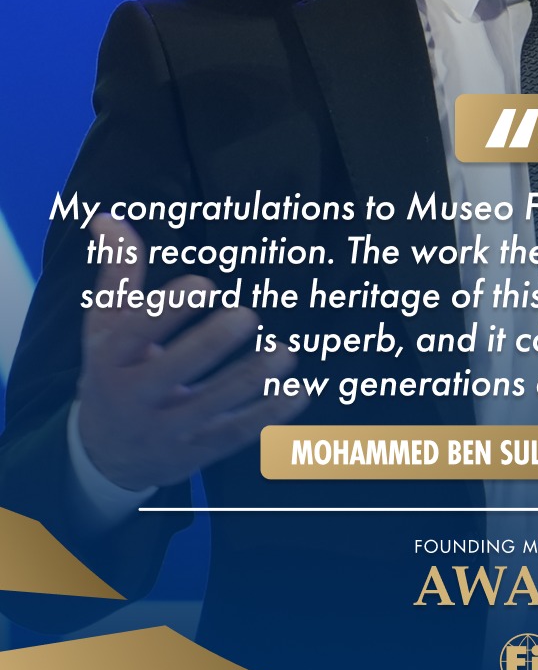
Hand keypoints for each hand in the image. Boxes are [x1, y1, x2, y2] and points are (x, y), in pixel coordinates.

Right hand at [78, 214, 307, 489]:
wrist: (104, 453)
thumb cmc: (115, 368)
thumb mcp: (107, 322)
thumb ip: (118, 270)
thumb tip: (107, 216)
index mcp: (112, 357)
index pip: (136, 331)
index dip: (170, 308)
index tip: (205, 284)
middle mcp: (135, 396)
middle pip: (174, 370)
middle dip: (210, 344)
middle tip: (247, 316)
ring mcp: (166, 429)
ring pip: (212, 406)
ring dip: (252, 380)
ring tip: (286, 352)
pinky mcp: (195, 452)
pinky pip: (235, 435)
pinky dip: (269, 415)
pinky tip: (301, 391)